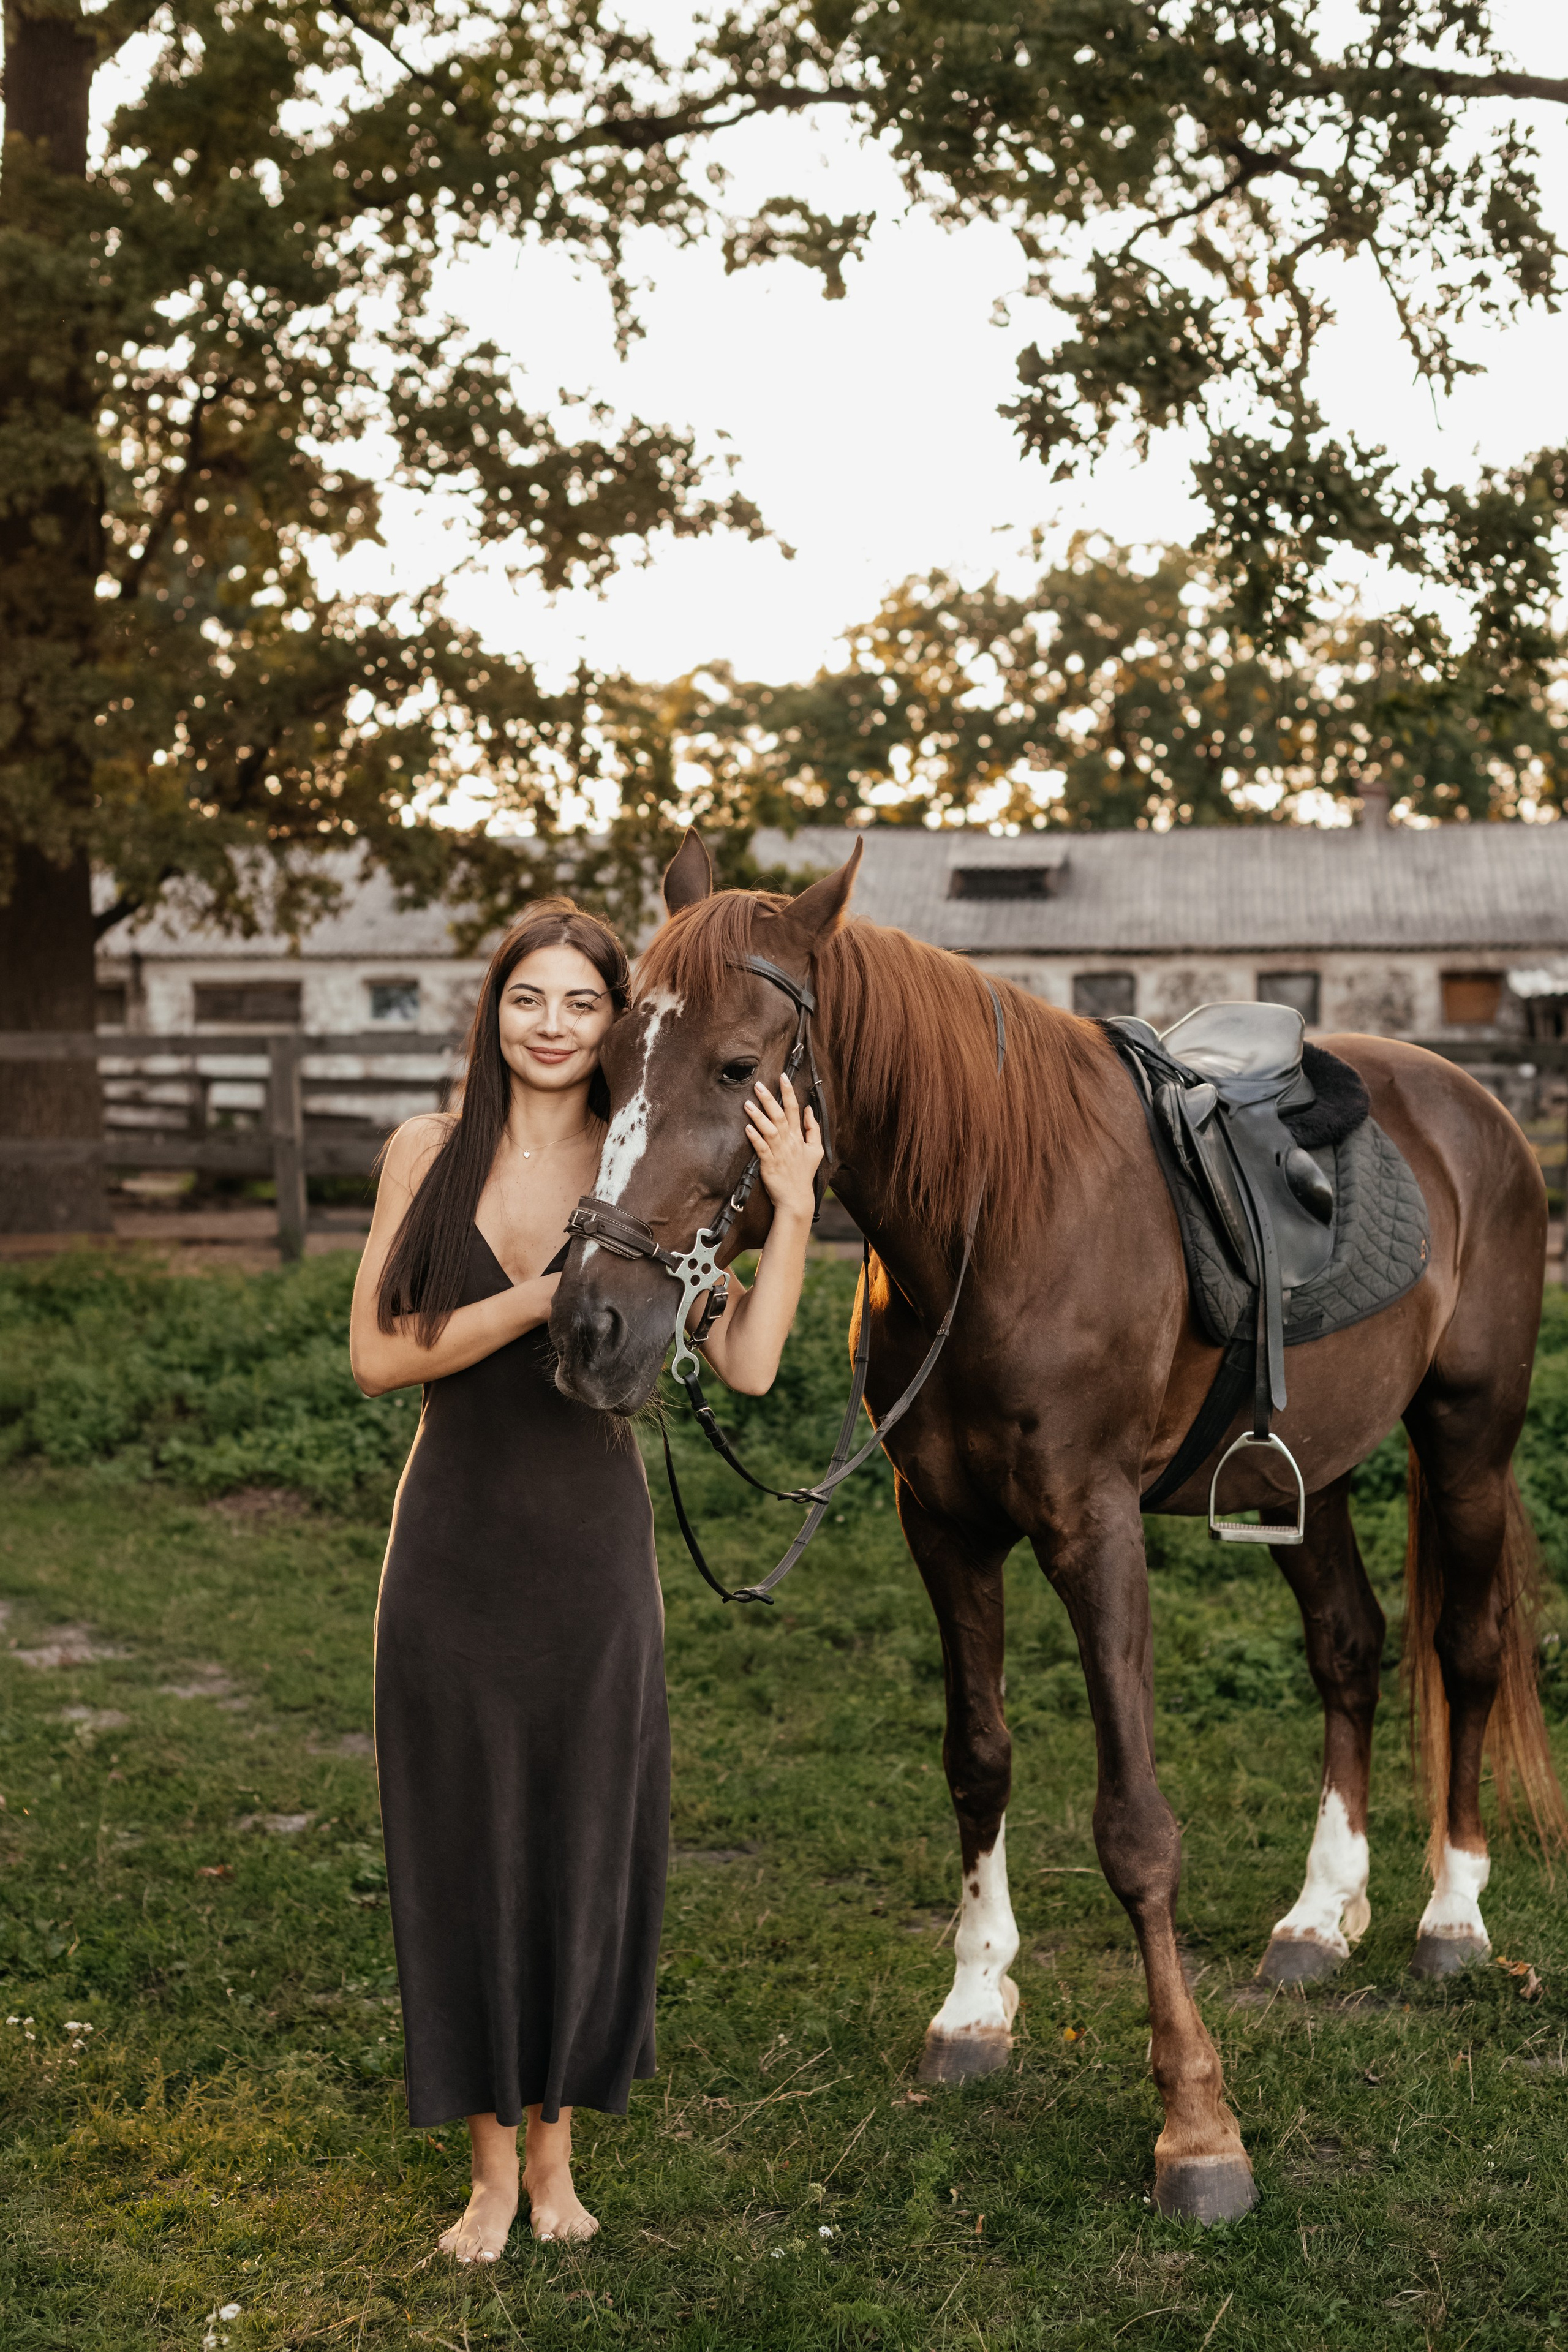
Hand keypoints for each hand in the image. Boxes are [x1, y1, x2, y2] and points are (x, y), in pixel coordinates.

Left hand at [744, 1074, 822, 1221]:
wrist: (797, 1198)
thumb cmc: (803, 1173)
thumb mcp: (816, 1150)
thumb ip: (813, 1128)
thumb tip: (809, 1109)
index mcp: (799, 1137)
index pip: (794, 1110)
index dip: (788, 1092)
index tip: (782, 1077)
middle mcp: (789, 1142)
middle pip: (779, 1116)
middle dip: (769, 1099)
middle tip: (758, 1085)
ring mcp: (779, 1153)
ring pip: (770, 1130)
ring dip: (759, 1116)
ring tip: (748, 1103)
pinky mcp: (769, 1164)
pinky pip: (761, 1149)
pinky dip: (755, 1138)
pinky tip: (747, 1128)